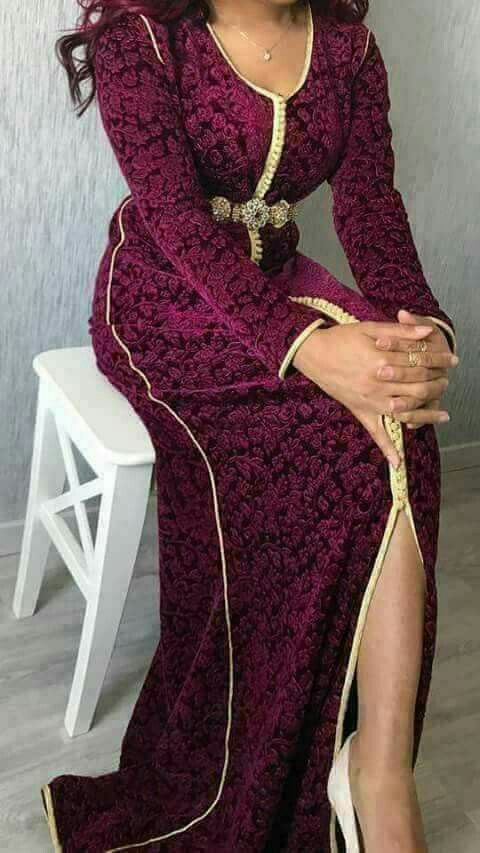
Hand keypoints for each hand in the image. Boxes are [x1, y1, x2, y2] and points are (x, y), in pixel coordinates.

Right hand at [293, 317, 458, 467]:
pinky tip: (398, 462)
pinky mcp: (360, 411)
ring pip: (405, 413)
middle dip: (437, 385)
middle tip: (447, 382)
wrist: (312, 353)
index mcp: (382, 360)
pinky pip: (375, 433)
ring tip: (442, 415)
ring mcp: (369, 401)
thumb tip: (427, 331)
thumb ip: (401, 331)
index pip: (420, 363)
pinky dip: (387, 449)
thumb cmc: (341, 338)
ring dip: (426, 416)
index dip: (440, 361)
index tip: (452, 361)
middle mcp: (378, 384)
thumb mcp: (370, 327)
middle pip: (417, 389)